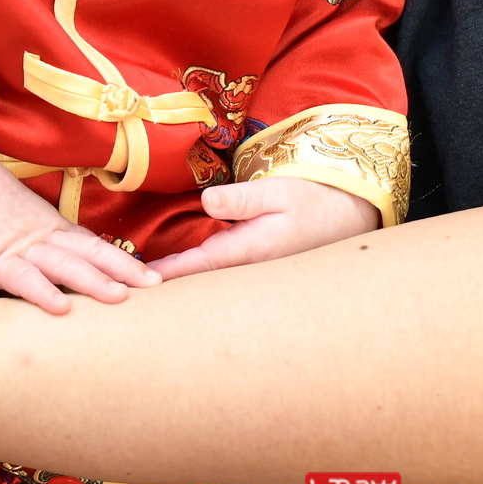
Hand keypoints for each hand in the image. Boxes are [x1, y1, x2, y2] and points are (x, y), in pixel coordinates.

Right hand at [0, 165, 155, 312]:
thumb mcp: (32, 225)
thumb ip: (56, 245)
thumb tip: (84, 271)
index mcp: (57, 231)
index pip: (98, 248)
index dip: (127, 262)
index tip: (158, 278)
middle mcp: (47, 240)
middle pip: (92, 254)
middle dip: (124, 271)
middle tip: (155, 287)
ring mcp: (23, 251)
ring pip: (64, 266)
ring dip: (93, 281)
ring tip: (120, 297)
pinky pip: (23, 280)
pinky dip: (43, 293)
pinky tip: (60, 308)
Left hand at [146, 177, 381, 278]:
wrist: (351, 216)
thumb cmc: (314, 200)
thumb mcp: (279, 192)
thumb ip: (243, 198)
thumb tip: (206, 201)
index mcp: (250, 249)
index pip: (199, 265)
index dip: (169, 273)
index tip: (140, 282)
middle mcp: (249, 267)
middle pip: (201, 281)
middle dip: (169, 287)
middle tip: (132, 291)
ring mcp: (255, 270)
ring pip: (212, 281)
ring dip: (184, 283)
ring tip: (149, 289)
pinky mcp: (260, 266)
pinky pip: (224, 275)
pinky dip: (201, 276)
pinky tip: (186, 277)